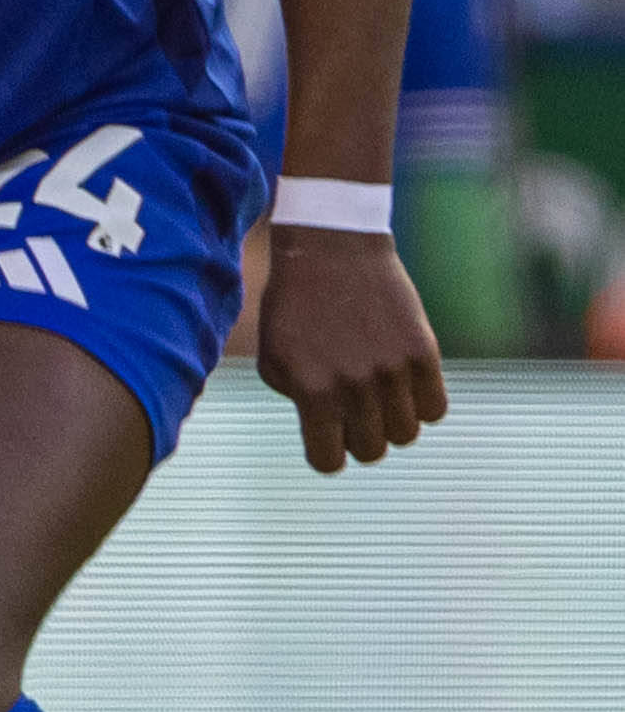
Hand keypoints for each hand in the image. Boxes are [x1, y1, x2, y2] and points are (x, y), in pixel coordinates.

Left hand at [253, 221, 447, 473]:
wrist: (331, 250)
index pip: (328, 461)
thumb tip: (330, 433)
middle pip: (372, 451)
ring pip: (406, 434)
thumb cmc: (294, 306)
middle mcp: (354, 385)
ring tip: (376, 395)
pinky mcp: (424, 352)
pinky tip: (404, 385)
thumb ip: (298, 402)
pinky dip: (422, 405)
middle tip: (351, 412)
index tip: (327, 440)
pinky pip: (436, 409)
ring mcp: (393, 369)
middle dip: (360, 438)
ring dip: (391, 422)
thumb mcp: (274, 357)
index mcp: (310, 389)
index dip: (327, 455)